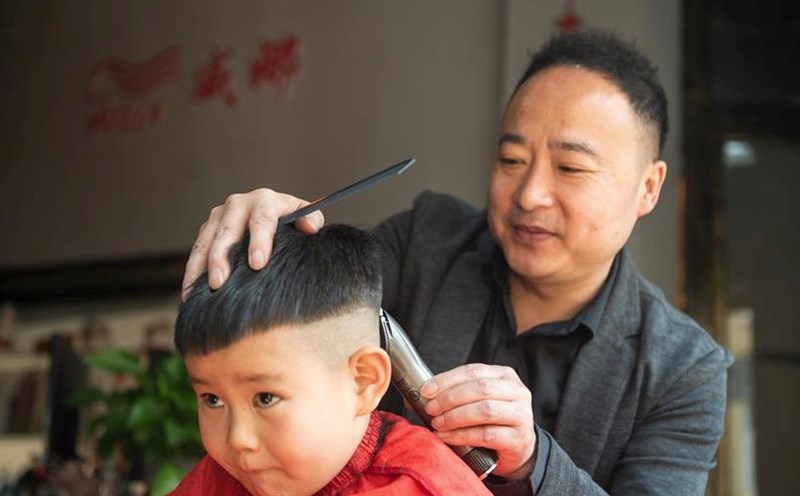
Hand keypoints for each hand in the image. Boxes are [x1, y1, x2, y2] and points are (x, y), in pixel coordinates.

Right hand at [181, 188, 324, 298]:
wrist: (276, 217)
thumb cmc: (294, 223)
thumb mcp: (307, 218)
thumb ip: (311, 220)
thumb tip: (309, 227)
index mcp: (265, 200)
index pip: (262, 220)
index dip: (259, 242)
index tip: (258, 264)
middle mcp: (238, 204)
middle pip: (227, 231)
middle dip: (221, 257)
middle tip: (220, 283)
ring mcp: (219, 216)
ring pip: (205, 241)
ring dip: (201, 267)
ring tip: (199, 292)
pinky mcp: (207, 230)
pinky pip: (195, 251)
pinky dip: (191, 273)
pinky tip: (189, 295)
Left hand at [420, 363, 535, 478]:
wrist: (518, 448)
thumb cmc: (494, 420)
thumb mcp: (479, 400)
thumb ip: (455, 394)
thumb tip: (418, 395)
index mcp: (504, 375)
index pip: (473, 371)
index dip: (447, 379)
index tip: (426, 389)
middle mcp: (517, 392)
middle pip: (480, 389)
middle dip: (450, 398)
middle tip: (430, 408)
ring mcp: (521, 415)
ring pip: (484, 410)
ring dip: (455, 416)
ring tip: (437, 423)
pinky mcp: (518, 438)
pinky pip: (486, 434)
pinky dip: (462, 435)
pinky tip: (447, 436)